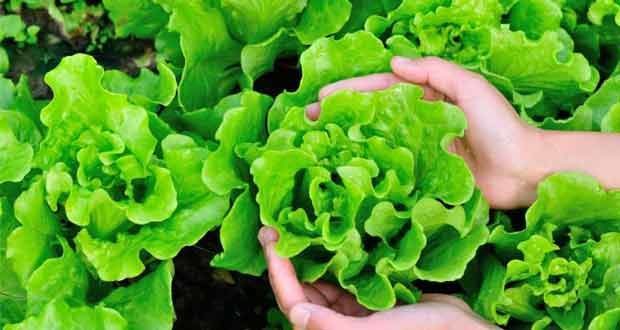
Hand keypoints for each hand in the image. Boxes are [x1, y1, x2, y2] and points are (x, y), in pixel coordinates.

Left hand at [258, 227, 497, 329]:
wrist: (465, 328)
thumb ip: (336, 327)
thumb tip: (295, 314)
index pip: (292, 301)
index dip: (277, 269)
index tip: (270, 235)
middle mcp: (336, 321)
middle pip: (300, 287)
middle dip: (286, 257)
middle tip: (276, 223)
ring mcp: (352, 308)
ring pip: (320, 278)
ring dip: (308, 253)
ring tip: (298, 222)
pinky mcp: (367, 296)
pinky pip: (342, 273)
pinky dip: (333, 254)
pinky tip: (330, 232)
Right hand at [306, 56, 541, 208]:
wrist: (525, 170)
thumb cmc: (501, 126)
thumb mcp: (470, 88)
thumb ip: (434, 72)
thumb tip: (393, 64)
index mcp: (426, 98)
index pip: (379, 91)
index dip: (349, 92)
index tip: (320, 98)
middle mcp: (417, 124)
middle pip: (370, 117)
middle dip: (339, 117)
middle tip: (306, 122)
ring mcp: (418, 152)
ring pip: (376, 144)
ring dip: (347, 143)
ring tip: (317, 148)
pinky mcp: (423, 178)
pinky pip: (392, 173)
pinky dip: (369, 172)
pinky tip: (347, 175)